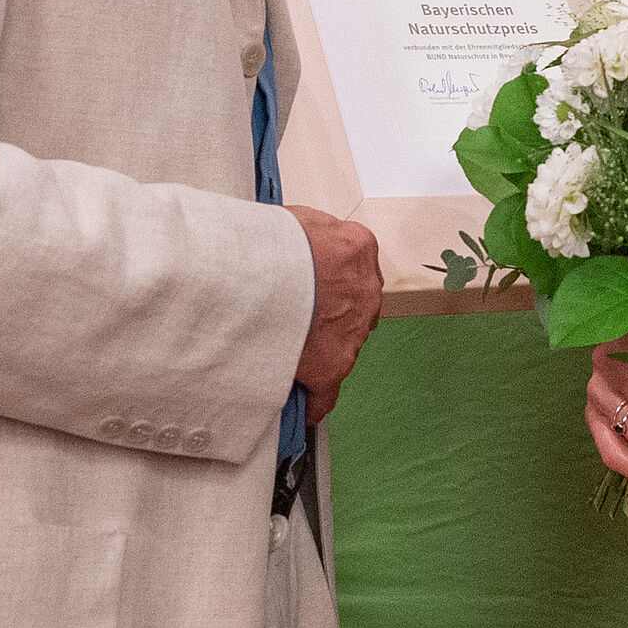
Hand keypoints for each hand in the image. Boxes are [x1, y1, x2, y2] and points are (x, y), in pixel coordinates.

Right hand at [289, 205, 381, 423]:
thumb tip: (302, 241)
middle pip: (354, 308)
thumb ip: (312, 233)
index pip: (353, 269)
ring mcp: (352, 331)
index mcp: (358, 248)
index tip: (315, 293)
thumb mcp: (299, 220)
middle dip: (331, 317)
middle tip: (302, 323)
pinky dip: (315, 399)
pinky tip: (304, 407)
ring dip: (320, 352)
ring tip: (290, 358)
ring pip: (342, 346)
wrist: (263, 270)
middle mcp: (365, 290)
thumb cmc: (272, 241)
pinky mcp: (332, 365)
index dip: (332, 284)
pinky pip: (327, 392)